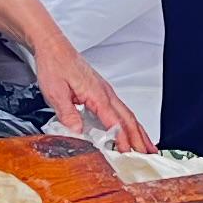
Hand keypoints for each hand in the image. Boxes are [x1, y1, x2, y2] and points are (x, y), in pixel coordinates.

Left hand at [31, 36, 148, 148]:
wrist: (53, 47)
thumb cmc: (55, 65)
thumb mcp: (56, 93)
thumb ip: (68, 114)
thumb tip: (78, 133)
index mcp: (97, 94)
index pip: (115, 122)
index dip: (123, 140)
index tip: (128, 154)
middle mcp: (105, 93)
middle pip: (128, 119)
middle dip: (140, 138)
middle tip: (148, 155)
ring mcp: (105, 92)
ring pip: (127, 114)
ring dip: (139, 131)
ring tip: (147, 146)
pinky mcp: (101, 91)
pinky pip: (121, 110)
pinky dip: (130, 123)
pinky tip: (130, 129)